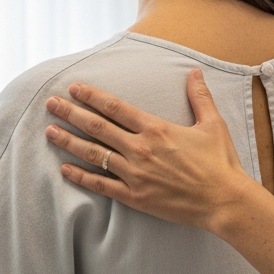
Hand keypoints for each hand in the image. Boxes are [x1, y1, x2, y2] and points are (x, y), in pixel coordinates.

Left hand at [41, 69, 261, 231]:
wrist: (224, 200)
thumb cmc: (220, 162)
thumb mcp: (213, 124)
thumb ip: (199, 97)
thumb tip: (194, 72)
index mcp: (157, 129)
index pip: (116, 108)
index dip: (92, 96)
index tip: (74, 88)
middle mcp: (141, 149)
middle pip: (98, 127)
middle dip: (71, 113)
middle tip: (50, 103)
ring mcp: (136, 174)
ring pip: (95, 154)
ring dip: (69, 141)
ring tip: (50, 131)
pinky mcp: (136, 197)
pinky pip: (102, 185)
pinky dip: (81, 177)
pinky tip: (65, 169)